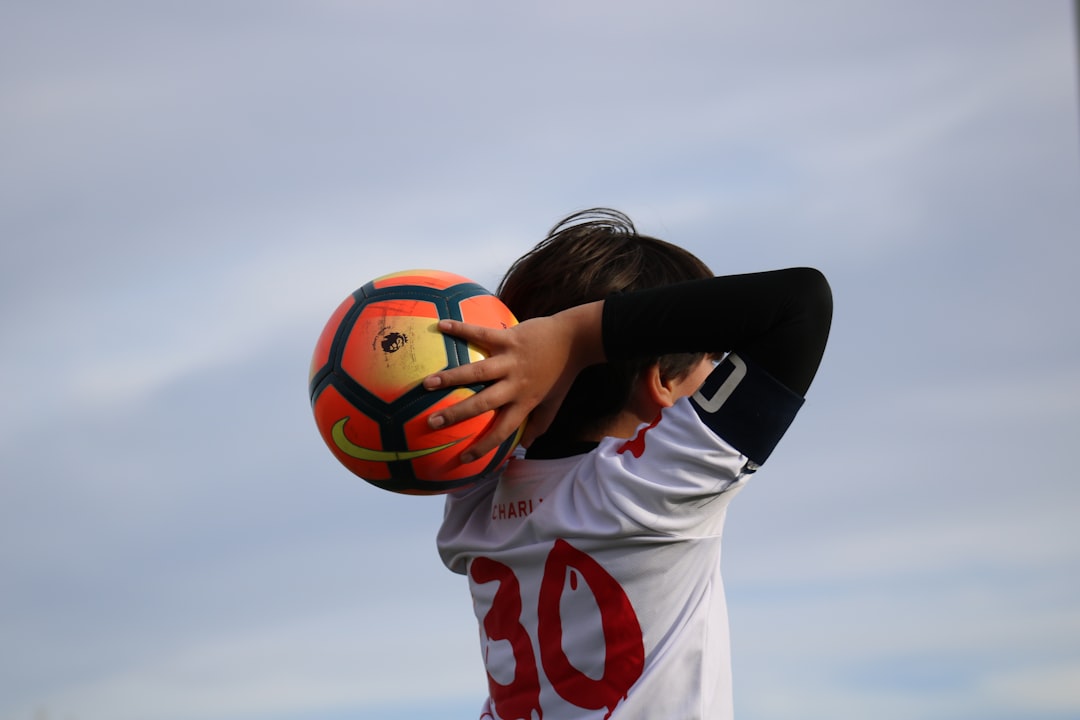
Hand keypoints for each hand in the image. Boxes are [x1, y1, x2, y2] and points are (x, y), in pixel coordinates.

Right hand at [423, 302, 604, 460]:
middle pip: (483, 403)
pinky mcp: (509, 338)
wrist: (575, 339)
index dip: (483, 446)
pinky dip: (461, 329)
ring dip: (452, 377)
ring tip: (428, 383)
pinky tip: (442, 326)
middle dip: (457, 413)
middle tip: (432, 422)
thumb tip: (526, 445)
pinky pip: (481, 333)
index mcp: (525, 402)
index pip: (503, 430)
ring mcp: (511, 360)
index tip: (462, 457)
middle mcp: (515, 384)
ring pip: (478, 371)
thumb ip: (540, 424)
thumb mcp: (554, 403)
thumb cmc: (562, 372)